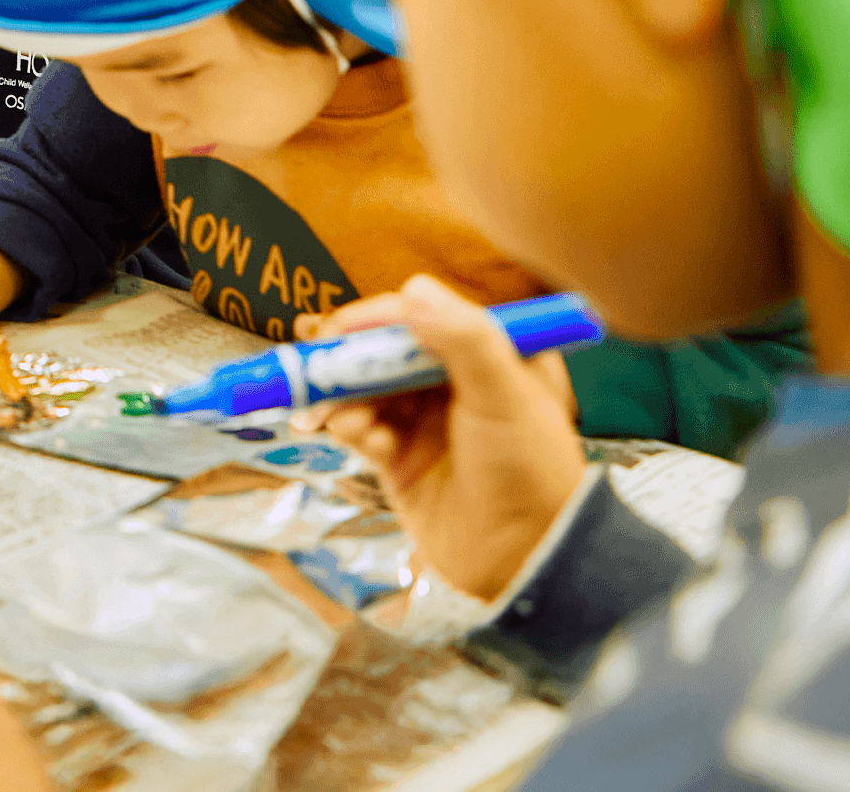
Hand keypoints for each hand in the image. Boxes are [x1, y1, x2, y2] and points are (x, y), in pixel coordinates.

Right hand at [290, 276, 587, 600]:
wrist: (525, 560)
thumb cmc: (531, 473)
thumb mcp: (505, 396)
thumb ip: (465, 339)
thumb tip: (414, 290)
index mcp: (490, 356)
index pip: (424, 318)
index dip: (379, 319)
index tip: (342, 329)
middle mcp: (454, 383)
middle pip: (385, 351)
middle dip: (350, 359)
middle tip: (319, 366)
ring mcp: (424, 421)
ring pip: (365, 388)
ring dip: (347, 398)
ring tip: (350, 419)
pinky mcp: (399, 458)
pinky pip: (360, 428)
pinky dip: (352, 428)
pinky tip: (365, 441)